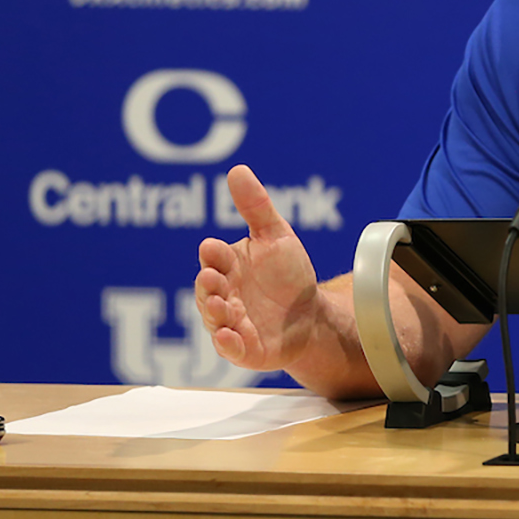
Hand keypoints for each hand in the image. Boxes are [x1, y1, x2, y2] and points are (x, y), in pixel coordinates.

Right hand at [194, 164, 320, 371]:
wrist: (311, 315)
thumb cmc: (288, 274)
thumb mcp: (276, 236)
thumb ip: (255, 207)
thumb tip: (237, 170)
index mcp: (228, 265)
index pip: (213, 256)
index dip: (213, 254)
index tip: (213, 249)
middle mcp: (223, 294)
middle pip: (207, 289)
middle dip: (208, 284)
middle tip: (213, 279)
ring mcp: (231, 322)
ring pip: (214, 318)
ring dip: (214, 312)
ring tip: (221, 306)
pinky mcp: (243, 348)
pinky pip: (230, 349)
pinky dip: (228, 344)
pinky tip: (230, 337)